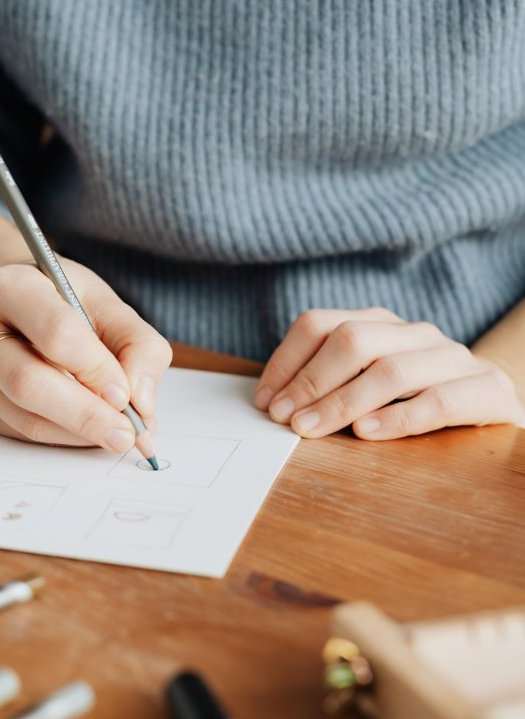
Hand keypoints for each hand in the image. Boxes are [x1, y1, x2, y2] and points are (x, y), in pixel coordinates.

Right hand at [0, 257, 171, 451]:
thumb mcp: (108, 304)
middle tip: (126, 433)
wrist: (17, 303)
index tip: (125, 394)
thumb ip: (138, 345)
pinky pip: (23, 431)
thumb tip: (141, 401)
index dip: (94, 368)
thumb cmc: (64, 299)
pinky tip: (90, 430)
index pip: (55, 332)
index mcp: (10, 286)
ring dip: (78, 433)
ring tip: (118, 434)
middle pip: (28, 382)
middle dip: (85, 414)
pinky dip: (65, 437)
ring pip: (24, 416)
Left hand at [254, 308, 524, 439]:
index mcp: (378, 324)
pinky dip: (398, 417)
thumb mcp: (366, 385)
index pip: (318, 325)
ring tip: (311, 428)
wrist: (492, 404)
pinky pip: (440, 400)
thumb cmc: (413, 399)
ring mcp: (451, 357)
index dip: (285, 361)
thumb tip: (273, 403)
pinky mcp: (487, 389)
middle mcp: (413, 333)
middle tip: (284, 417)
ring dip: (343, 402)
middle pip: (352, 340)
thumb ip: (328, 384)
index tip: (264, 400)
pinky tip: (367, 433)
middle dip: (310, 381)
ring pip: (391, 369)